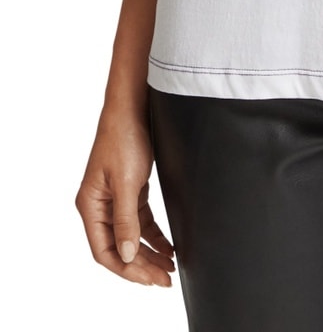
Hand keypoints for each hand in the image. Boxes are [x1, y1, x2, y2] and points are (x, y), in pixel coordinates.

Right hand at [75, 108, 175, 286]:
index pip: (104, 251)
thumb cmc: (123, 138)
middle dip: (142, 265)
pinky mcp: (130, 190)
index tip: (150, 278)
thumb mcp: (127, 182)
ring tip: (169, 266)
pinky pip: (140, 221)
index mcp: (90, 206)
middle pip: (118, 247)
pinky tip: (168, 245)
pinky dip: (153, 235)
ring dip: (150, 252)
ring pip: (131, 236)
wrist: (132, 107)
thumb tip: (126, 255)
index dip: (127, 269)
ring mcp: (114, 198)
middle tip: (165, 278)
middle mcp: (99, 206)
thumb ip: (126, 220)